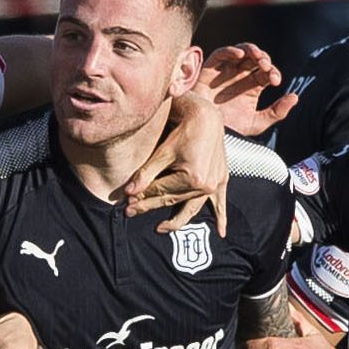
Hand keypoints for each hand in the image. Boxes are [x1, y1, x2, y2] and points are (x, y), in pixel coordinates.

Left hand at [125, 94, 228, 235]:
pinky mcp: (221, 179)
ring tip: (161, 228)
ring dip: (177, 220)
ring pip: (192, 207)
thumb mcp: (163, 152)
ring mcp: (216, 184)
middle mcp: (207, 185)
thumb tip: (129, 193)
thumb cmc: (184, 129)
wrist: (207, 116)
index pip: (161, 192)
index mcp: (192, 179)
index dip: (142, 198)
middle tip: (132, 211)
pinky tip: (221, 232)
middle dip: (151, 206)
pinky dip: (221, 217)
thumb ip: (146, 174)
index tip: (127, 204)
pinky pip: (220, 202)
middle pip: (173, 200)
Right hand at [196, 43, 297, 136]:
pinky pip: (220, 54)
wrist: (204, 133)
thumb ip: (277, 112)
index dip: (273, 72)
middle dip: (263, 59)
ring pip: (241, 52)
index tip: (275, 81)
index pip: (266, 72)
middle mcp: (239, 77)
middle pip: (255, 59)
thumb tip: (295, 97)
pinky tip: (240, 56)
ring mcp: (225, 72)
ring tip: (258, 58)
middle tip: (266, 68)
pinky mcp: (210, 70)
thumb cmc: (229, 130)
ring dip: (251, 51)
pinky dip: (230, 51)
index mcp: (252, 87)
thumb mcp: (257, 123)